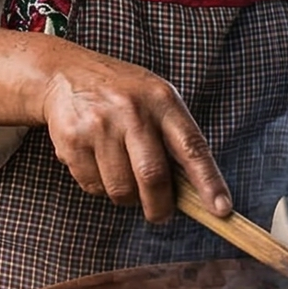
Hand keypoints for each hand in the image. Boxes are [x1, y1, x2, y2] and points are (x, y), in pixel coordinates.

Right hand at [41, 56, 230, 223]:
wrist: (65, 73)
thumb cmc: (123, 93)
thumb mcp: (156, 99)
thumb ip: (174, 137)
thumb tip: (194, 192)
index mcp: (162, 100)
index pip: (192, 147)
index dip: (209, 182)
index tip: (222, 209)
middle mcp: (132, 111)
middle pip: (152, 176)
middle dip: (160, 207)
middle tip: (161, 214)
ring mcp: (99, 125)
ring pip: (120, 190)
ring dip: (127, 198)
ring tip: (124, 178)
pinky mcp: (72, 141)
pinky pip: (92, 186)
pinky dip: (100, 187)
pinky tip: (99, 164)